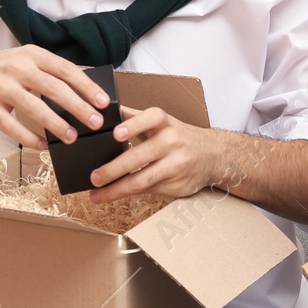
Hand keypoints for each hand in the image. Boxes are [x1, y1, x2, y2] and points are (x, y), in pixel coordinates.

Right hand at [0, 46, 110, 149]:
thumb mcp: (23, 60)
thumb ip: (49, 72)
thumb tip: (84, 90)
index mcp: (30, 55)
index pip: (65, 70)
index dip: (87, 86)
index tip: (104, 101)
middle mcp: (16, 69)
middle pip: (54, 89)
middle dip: (79, 107)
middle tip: (96, 122)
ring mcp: (0, 89)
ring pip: (35, 108)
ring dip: (57, 125)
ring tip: (73, 137)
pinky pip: (13, 127)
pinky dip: (30, 138)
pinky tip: (43, 146)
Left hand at [87, 106, 221, 203]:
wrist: (213, 155)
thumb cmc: (179, 136)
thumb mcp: (161, 122)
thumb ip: (133, 117)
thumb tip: (103, 112)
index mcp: (164, 123)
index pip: (150, 119)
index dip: (133, 125)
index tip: (116, 134)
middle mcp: (171, 142)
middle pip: (140, 156)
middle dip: (114, 169)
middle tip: (94, 177)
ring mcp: (174, 165)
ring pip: (142, 180)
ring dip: (116, 189)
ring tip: (97, 194)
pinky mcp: (175, 184)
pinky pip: (146, 190)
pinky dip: (126, 193)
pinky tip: (111, 195)